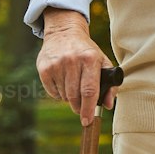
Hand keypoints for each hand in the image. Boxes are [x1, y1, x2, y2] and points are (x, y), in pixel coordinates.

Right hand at [37, 9, 119, 125]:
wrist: (64, 32)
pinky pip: (52, 92)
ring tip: (73, 85)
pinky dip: (59, 93)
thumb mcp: (102, 62)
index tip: (87, 121)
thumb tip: (107, 105)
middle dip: (79, 107)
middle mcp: (72, 61)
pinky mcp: (44, 68)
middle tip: (82, 106)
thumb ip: (109, 84)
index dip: (88, 109)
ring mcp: (56, 64)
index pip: (89, 90)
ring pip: (64, 96)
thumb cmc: (87, 51)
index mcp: (90, 59)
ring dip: (70, 98)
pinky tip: (62, 81)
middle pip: (75, 96)